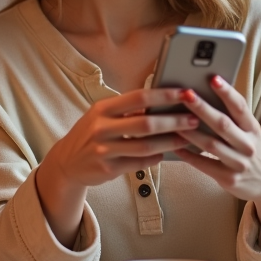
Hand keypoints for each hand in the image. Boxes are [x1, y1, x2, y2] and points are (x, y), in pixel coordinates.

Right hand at [35, 88, 196, 246]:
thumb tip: (162, 103)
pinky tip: (168, 154)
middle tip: (194, 119)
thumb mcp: (102, 116)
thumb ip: (127, 110)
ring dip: (170, 142)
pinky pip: (139, 163)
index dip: (164, 95)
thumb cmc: (91, 134)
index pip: (139, 97)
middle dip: (173, 121)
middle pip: (146, 123)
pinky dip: (156, 158)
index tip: (185, 93)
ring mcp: (104, 149)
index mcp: (103, 108)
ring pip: (145, 146)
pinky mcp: (107, 168)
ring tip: (188, 138)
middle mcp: (102, 127)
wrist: (67, 162)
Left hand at [174, 76, 260, 249]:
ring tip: (172, 119)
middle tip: (186, 94)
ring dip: (190, 131)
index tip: (213, 78)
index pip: (240, 107)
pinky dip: (188, 155)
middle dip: (202, 108)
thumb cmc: (253, 151)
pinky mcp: (229, 179)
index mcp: (253, 129)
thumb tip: (208, 94)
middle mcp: (248, 145)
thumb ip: (234, 118)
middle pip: (222, 124)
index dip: (227, 92)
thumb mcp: (251, 133)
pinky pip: (204, 165)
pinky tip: (174, 146)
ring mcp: (239, 163)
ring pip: (210, 144)